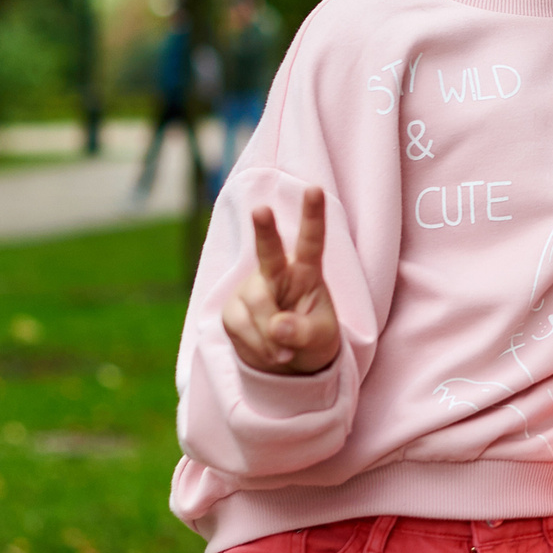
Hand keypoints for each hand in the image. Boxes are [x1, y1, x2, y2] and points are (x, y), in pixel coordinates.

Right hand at [221, 188, 340, 373]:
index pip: (311, 242)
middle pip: (269, 252)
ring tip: (285, 353)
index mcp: (306, 272)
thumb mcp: (320, 339)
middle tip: (262, 210)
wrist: (288, 362)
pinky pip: (240, 326)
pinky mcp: (232, 310)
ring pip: (256, 305)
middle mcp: (276, 274)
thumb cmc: (312, 339)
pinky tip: (270, 352)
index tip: (316, 190)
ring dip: (271, 335)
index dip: (313, 216)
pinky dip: (257, 346)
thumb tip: (277, 327)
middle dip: (265, 231)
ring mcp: (250, 290)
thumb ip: (302, 332)